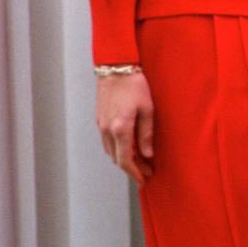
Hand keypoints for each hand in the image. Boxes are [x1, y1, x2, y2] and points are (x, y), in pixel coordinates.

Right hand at [96, 71, 154, 186]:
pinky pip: (107, 141)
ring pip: (111, 150)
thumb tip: (147, 154)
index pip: (125, 160)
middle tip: (146, 170)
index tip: (144, 179)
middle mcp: (107, 130)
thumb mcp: (147, 109)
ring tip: (140, 160)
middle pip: (117, 158)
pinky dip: (117, 148)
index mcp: (120, 129)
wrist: (116, 67)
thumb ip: (146, 134)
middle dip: (132, 168)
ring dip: (124, 158)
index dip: (135, 173)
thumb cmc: (134, 85)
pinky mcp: (99, 118)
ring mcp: (101, 124)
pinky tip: (129, 146)